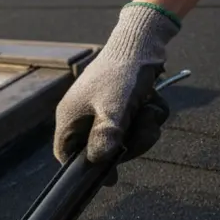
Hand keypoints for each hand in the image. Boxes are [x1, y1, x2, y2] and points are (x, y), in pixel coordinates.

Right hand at [54, 3, 178, 184]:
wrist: (142, 40)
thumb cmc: (121, 72)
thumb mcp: (114, 106)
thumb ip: (106, 134)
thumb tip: (99, 161)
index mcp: (71, 117)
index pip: (67, 154)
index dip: (84, 170)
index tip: (109, 178)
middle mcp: (84, 115)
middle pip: (102, 150)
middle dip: (129, 144)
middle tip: (143, 131)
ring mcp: (103, 110)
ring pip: (124, 137)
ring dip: (144, 128)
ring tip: (149, 110)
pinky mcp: (122, 104)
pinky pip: (136, 123)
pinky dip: (149, 116)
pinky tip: (152, 102)